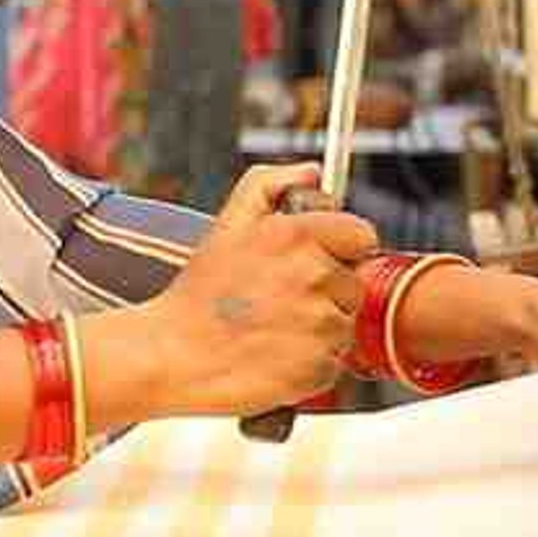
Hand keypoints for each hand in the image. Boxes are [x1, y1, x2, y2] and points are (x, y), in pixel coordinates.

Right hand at [144, 164, 379, 416]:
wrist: (176, 356)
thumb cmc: (201, 293)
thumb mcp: (228, 222)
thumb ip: (271, 182)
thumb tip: (312, 171)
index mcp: (297, 235)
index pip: (361, 234)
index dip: (342, 246)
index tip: (316, 258)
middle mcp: (314, 275)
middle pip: (354, 281)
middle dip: (328, 289)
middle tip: (282, 297)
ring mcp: (320, 323)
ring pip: (345, 321)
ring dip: (320, 326)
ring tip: (274, 326)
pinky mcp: (320, 365)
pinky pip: (334, 359)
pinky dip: (312, 360)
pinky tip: (277, 353)